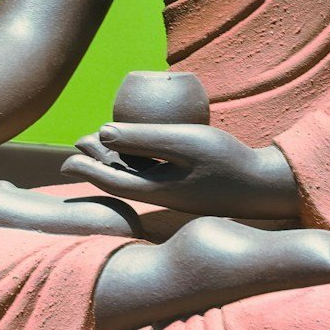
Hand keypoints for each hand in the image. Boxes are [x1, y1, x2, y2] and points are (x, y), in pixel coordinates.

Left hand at [63, 123, 300, 220]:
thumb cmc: (226, 160)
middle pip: (118, 178)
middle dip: (96, 161)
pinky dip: (136, 160)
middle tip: (78, 143)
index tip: (66, 157)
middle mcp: (159, 196)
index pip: (108, 179)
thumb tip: (102, 133)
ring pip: (134, 176)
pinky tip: (138, 146)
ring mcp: (173, 193)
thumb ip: (144, 138)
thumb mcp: (184, 142)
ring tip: (100, 141)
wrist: (262, 185)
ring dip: (115, 159)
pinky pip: (150, 174)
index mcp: (153, 190)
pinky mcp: (185, 188)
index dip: (84, 168)